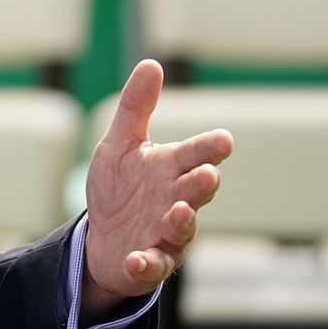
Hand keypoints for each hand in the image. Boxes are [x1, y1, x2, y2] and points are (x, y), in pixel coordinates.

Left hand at [80, 60, 233, 320]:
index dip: (208, 148)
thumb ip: (135, 108)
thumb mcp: (120, 145)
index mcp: (170, 169)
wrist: (103, 239)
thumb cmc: (119, 188)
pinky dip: (146, 263)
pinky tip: (135, 258)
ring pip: (181, 229)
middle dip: (201, 184)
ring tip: (179, 212)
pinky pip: (153, 265)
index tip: (224, 139)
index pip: (194, 155)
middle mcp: (175, 200)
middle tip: (208, 175)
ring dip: (182, 221)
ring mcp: (166, 233)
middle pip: (194, 191)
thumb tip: (151, 63)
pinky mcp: (150, 262)